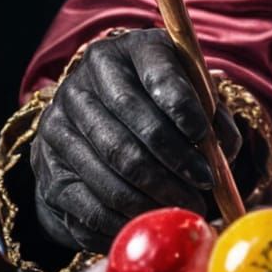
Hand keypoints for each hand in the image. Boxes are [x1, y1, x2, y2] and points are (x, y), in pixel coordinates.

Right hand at [31, 31, 240, 252]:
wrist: (93, 120)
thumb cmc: (157, 102)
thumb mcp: (187, 92)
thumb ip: (212, 115)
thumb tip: (224, 152)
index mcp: (128, 51)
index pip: (158, 76)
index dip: (184, 109)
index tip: (207, 137)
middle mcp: (84, 82)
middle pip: (132, 130)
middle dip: (175, 162)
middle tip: (204, 184)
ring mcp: (58, 125)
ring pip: (112, 169)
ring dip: (155, 195)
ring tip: (188, 206)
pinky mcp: (47, 168)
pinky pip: (88, 204)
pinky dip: (125, 219)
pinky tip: (151, 220)